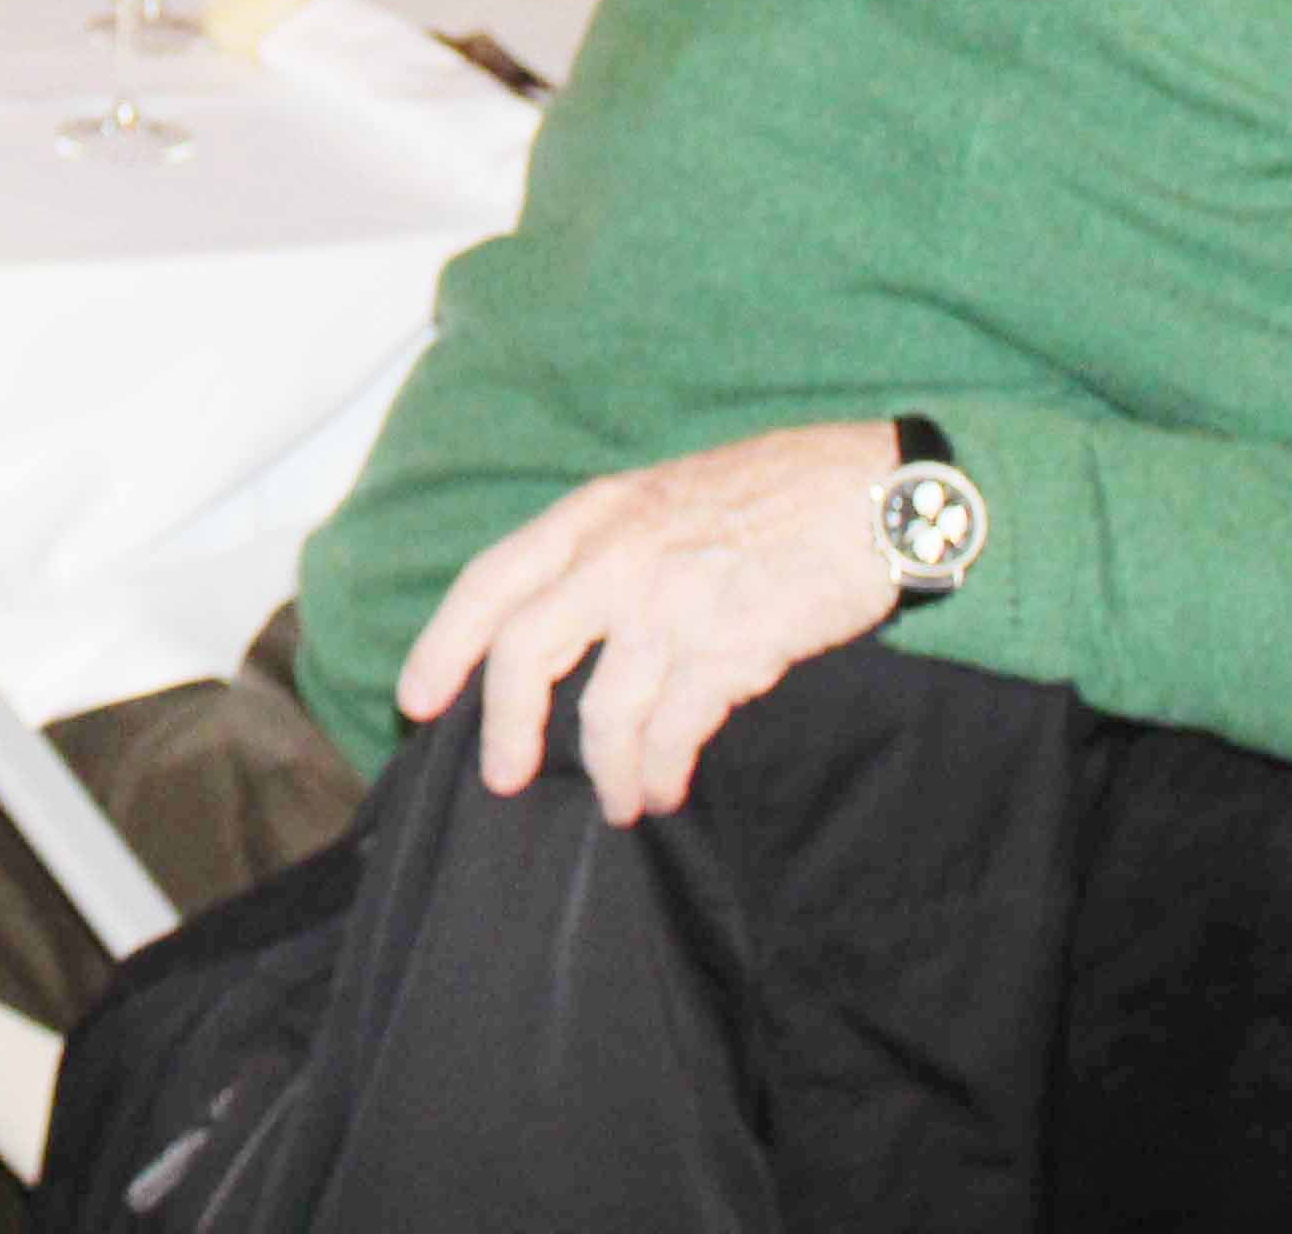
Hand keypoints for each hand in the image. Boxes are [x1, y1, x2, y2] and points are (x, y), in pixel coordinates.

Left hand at [393, 420, 903, 821]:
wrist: (876, 491)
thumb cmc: (773, 495)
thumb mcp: (664, 497)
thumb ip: (607, 551)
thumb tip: (559, 625)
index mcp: (596, 514)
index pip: (489, 580)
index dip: (442, 644)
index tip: (415, 700)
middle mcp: (620, 555)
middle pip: (522, 652)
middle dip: (504, 727)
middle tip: (505, 778)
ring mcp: (674, 602)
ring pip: (603, 713)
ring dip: (606, 773)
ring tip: (620, 801)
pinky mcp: (732, 648)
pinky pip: (673, 733)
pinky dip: (661, 773)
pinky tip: (665, 789)